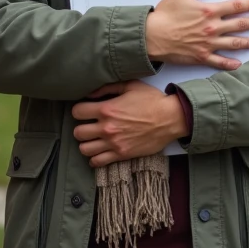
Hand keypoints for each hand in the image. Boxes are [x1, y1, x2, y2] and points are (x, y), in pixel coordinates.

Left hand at [71, 82, 188, 167]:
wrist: (171, 118)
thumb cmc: (152, 100)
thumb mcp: (130, 85)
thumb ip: (107, 87)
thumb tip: (90, 93)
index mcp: (107, 109)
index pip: (77, 112)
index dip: (79, 110)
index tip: (85, 110)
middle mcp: (107, 128)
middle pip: (78, 133)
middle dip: (81, 127)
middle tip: (89, 125)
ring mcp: (113, 143)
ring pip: (84, 149)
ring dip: (87, 143)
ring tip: (94, 139)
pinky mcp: (121, 154)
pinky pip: (97, 162)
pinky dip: (94, 158)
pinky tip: (99, 152)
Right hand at [145, 0, 248, 70]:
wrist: (151, 36)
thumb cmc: (164, 14)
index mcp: (209, 11)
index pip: (235, 6)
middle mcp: (212, 28)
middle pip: (239, 25)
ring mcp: (208, 44)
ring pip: (233, 43)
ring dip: (247, 42)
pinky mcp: (201, 57)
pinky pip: (219, 62)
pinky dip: (230, 64)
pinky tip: (239, 64)